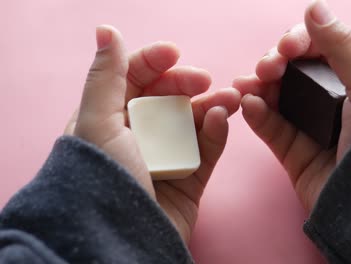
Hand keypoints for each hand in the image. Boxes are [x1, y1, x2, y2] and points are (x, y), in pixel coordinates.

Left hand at [64, 26, 240, 242]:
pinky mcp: (189, 178)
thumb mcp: (97, 124)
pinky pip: (207, 149)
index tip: (174, 52)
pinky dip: (215, 132)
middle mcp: (137, 137)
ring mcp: (165, 157)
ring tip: (232, 96)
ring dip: (212, 104)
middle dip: (187, 83)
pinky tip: (221, 119)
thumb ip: (105, 77)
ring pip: (192, 122)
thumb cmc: (104, 182)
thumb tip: (106, 30)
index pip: (132, 79)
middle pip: (167, 98)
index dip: (153, 62)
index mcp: (109, 120)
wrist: (123, 241)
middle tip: (204, 79)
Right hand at [233, 0, 350, 211]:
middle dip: (274, 63)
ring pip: (274, 96)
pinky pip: (268, 127)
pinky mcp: (293, 151)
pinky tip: (249, 104)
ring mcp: (310, 126)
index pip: (318, 49)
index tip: (287, 48)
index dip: (298, 41)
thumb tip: (314, 8)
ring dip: (257, 86)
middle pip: (291, 70)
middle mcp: (331, 100)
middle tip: (267, 69)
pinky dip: (256, 113)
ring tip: (246, 85)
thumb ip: (342, 43)